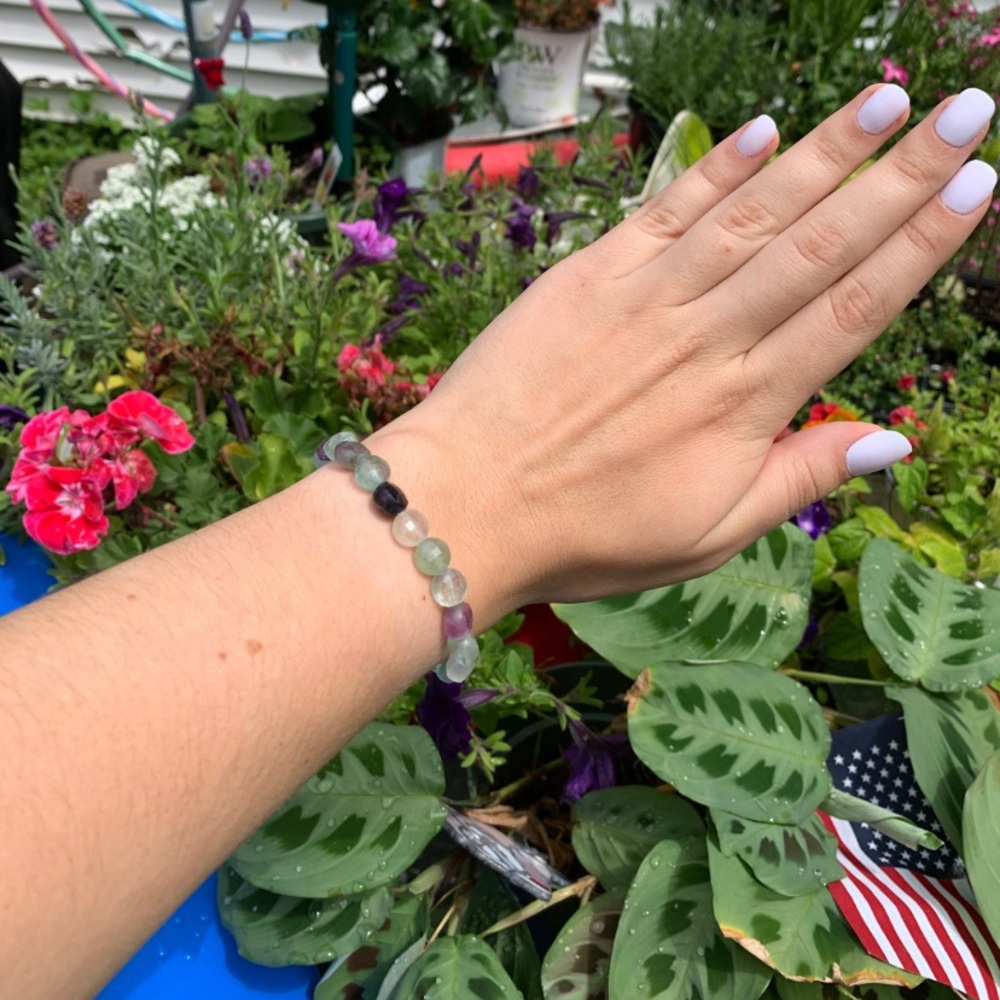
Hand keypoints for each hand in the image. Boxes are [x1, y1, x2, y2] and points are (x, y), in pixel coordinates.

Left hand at [374, 86, 996, 612]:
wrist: (466, 504)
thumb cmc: (586, 535)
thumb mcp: (706, 535)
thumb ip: (797, 478)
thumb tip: (889, 438)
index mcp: (745, 403)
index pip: (854, 307)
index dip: (922, 244)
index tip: (976, 186)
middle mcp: (706, 336)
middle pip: (820, 243)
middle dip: (900, 174)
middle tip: (966, 111)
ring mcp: (645, 298)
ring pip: (752, 213)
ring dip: (824, 152)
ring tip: (887, 101)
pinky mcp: (588, 277)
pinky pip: (665, 211)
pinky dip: (716, 168)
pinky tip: (764, 130)